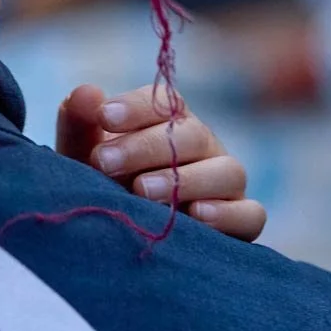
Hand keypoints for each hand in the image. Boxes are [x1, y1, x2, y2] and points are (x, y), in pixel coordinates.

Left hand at [54, 84, 266, 240]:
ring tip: (141, 190)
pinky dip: (228, 213)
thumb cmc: (100, 186)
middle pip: (192, 135)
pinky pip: (250, 213)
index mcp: (168, 124)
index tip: (104, 117)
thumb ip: (80, 124)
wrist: (112, 237)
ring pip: (227, 171)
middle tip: (104, 162)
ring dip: (185, 180)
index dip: (136, 107)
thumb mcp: (81, 156)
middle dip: (146, 147)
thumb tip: (87, 92)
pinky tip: (196, 214)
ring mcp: (224, 184)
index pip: (164, 103)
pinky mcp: (240, 221)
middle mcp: (202, 148)